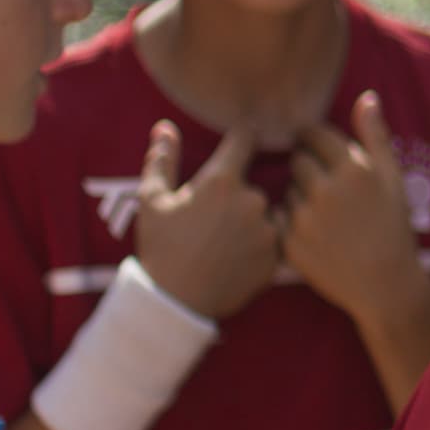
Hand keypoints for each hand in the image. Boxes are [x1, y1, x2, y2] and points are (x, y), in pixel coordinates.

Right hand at [134, 122, 281, 319]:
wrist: (174, 302)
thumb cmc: (160, 248)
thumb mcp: (152, 201)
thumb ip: (162, 160)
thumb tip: (165, 127)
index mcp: (222, 181)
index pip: (246, 138)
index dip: (242, 138)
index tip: (241, 141)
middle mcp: (253, 199)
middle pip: (255, 183)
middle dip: (239, 194)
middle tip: (214, 219)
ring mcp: (269, 228)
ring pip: (267, 212)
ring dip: (254, 220)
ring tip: (225, 242)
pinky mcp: (278, 255)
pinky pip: (275, 239)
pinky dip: (261, 244)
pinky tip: (237, 257)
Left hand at [283, 95, 425, 322]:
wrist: (385, 283)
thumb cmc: (393, 227)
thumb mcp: (392, 177)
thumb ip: (376, 135)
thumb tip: (367, 97)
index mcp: (353, 169)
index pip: (315, 135)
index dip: (315, 140)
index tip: (318, 148)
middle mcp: (326, 190)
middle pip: (297, 160)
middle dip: (307, 167)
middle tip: (325, 185)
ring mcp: (305, 218)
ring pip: (287, 190)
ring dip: (298, 195)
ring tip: (323, 214)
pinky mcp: (290, 243)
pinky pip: (280, 218)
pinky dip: (291, 222)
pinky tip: (314, 233)